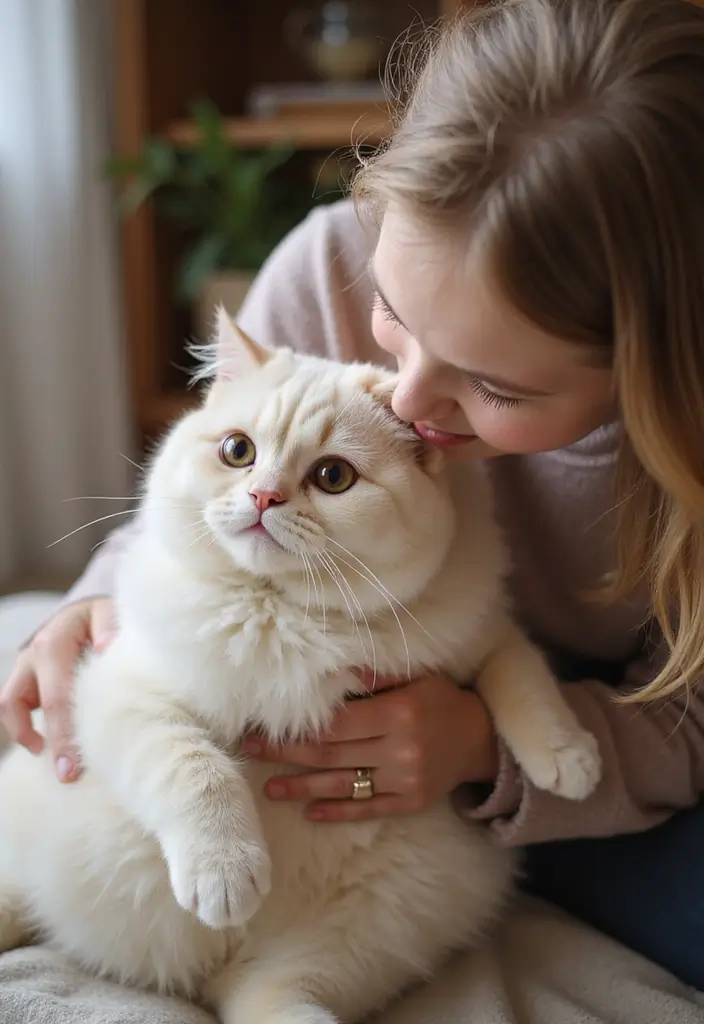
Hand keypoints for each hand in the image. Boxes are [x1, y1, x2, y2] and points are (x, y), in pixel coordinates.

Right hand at [0, 597, 116, 781]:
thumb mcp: (112, 615)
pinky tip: (47, 745)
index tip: (74, 766)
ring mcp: (24, 667)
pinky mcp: (24, 679)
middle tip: (67, 775)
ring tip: (50, 757)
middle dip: (46, 741)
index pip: (55, 695)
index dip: (63, 733)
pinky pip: (13, 707)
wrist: (90, 612)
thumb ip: (111, 628)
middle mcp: (31, 655)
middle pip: (23, 705)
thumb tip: (107, 648)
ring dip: (24, 734)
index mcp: (53, 642)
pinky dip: (25, 727)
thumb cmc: (105, 619)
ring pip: (7, 706)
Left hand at [242, 673, 497, 821]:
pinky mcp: (409, 803)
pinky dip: (337, 812)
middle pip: (330, 753)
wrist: (480, 739)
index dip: (297, 726)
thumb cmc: (439, 700)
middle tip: (250, 751)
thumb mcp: (415, 677)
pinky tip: (310, 812)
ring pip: (343, 785)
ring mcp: (404, 779)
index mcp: (397, 712)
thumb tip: (334, 669)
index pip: (337, 723)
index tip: (263, 723)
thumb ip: (375, 676)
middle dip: (286, 753)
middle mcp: (399, 748)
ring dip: (302, 788)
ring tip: (269, 788)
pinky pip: (367, 809)